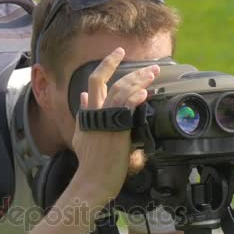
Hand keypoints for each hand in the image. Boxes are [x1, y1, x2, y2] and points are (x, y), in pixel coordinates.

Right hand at [71, 48, 159, 206]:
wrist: (92, 180)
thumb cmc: (89, 161)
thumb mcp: (80, 134)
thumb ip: (82, 114)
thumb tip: (82, 97)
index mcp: (88, 112)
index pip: (95, 80)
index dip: (107, 64)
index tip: (119, 53)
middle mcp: (96, 113)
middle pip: (112, 82)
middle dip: (132, 71)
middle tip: (151, 67)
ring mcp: (106, 122)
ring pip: (122, 92)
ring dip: (140, 81)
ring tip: (154, 75)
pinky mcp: (117, 131)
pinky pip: (126, 110)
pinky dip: (135, 98)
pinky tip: (144, 93)